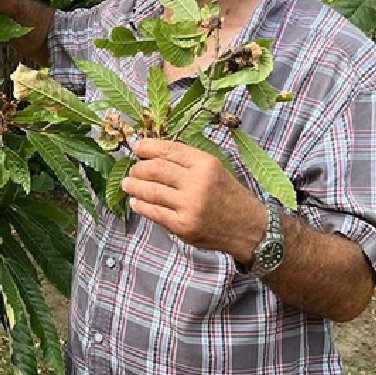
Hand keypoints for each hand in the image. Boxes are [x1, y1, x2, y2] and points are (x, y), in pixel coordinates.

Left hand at [120, 138, 266, 260]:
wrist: (248, 227)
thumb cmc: (228, 195)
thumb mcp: (214, 169)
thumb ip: (187, 162)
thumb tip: (152, 154)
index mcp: (206, 164)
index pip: (169, 149)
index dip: (148, 147)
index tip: (137, 147)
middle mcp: (197, 183)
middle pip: (155, 169)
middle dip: (137, 168)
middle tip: (132, 169)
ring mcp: (189, 205)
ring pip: (151, 191)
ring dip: (134, 186)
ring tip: (128, 183)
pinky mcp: (183, 226)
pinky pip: (154, 212)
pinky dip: (141, 205)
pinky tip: (136, 201)